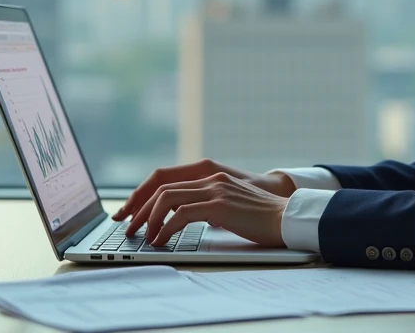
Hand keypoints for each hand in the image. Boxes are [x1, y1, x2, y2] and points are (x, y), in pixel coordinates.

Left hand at [121, 171, 289, 247]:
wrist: (287, 217)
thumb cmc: (259, 216)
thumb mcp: (228, 203)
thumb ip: (206, 202)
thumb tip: (179, 217)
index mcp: (209, 174)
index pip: (164, 177)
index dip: (141, 193)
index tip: (128, 210)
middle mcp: (210, 177)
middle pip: (160, 186)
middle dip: (138, 208)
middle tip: (127, 227)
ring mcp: (215, 189)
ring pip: (167, 198)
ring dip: (149, 219)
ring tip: (143, 237)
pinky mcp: (220, 206)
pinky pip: (182, 214)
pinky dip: (166, 228)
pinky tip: (162, 240)